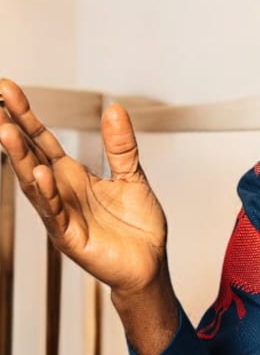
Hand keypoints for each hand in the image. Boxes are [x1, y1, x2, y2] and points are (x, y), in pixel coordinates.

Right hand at [0, 78, 167, 297]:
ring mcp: (61, 214)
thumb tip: (115, 108)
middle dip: (13, 130)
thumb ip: (121, 146)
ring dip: (20, 159)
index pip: (42, 140)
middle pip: (31, 156)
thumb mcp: (133, 176)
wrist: (150, 264)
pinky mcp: (70, 237)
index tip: (8, 90)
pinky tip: (40, 174)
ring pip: (34, 183)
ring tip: (5, 132)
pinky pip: (54, 213)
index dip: (26, 116)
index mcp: (72, 175)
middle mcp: (61, 191)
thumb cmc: (138, 225)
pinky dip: (47, 194)